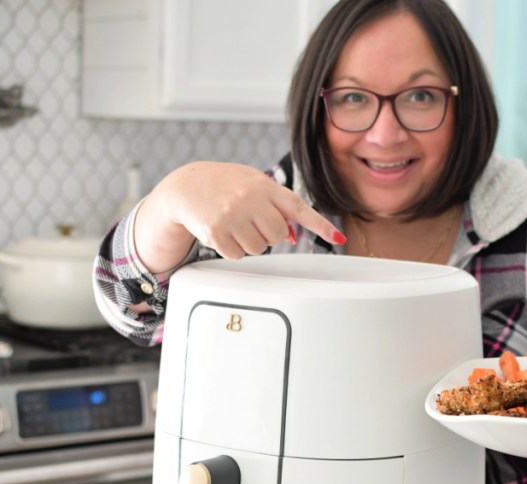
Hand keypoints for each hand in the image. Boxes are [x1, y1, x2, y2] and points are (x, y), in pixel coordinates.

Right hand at [133, 161, 344, 271]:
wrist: (187, 185)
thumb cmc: (226, 185)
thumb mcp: (252, 184)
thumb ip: (275, 205)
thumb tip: (292, 235)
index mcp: (265, 186)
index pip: (299, 208)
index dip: (320, 226)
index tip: (339, 239)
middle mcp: (250, 199)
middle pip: (277, 235)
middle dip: (267, 234)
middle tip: (251, 221)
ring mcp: (233, 216)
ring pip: (258, 248)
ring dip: (249, 242)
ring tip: (234, 223)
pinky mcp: (217, 232)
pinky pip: (237, 255)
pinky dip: (232, 249)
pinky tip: (222, 231)